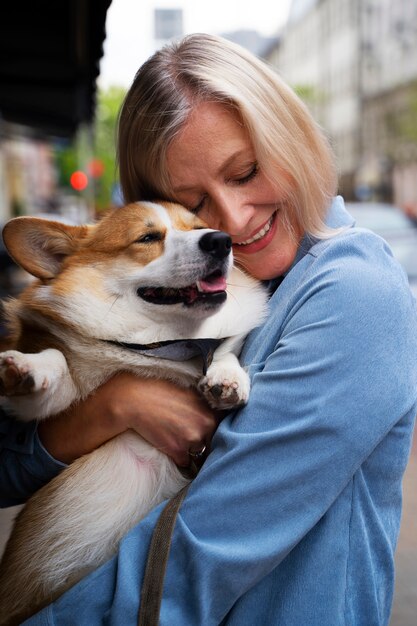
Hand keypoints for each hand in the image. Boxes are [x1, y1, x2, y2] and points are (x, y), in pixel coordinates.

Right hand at [38, 373, 218, 466]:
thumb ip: (205, 405)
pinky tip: (171, 449)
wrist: (133, 400)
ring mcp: (192, 441)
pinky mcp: (177, 453)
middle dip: (206, 442)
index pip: (225, 428)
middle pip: (215, 443)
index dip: (218, 430)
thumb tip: (216, 413)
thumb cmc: (159, 391)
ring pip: (201, 455)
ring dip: (193, 452)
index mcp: (210, 410)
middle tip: (194, 437)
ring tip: (181, 442)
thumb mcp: (189, 392)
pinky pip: (185, 463)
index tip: (214, 432)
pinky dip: (180, 459)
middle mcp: (205, 426)